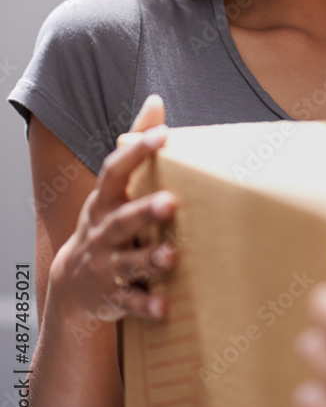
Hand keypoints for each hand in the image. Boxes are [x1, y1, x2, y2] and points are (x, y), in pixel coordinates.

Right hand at [50, 94, 177, 323]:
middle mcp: (103, 231)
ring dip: (149, 258)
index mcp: (105, 200)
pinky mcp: (112, 295)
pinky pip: (129, 301)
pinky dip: (145, 304)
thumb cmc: (108, 219)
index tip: (163, 134)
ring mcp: (105, 264)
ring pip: (127, 261)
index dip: (137, 151)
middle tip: (171, 202)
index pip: (116, 170)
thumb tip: (156, 100)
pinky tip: (164, 306)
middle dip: (144, 211)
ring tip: (171, 256)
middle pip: (123, 219)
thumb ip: (136, 142)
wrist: (72, 283)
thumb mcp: (116, 185)